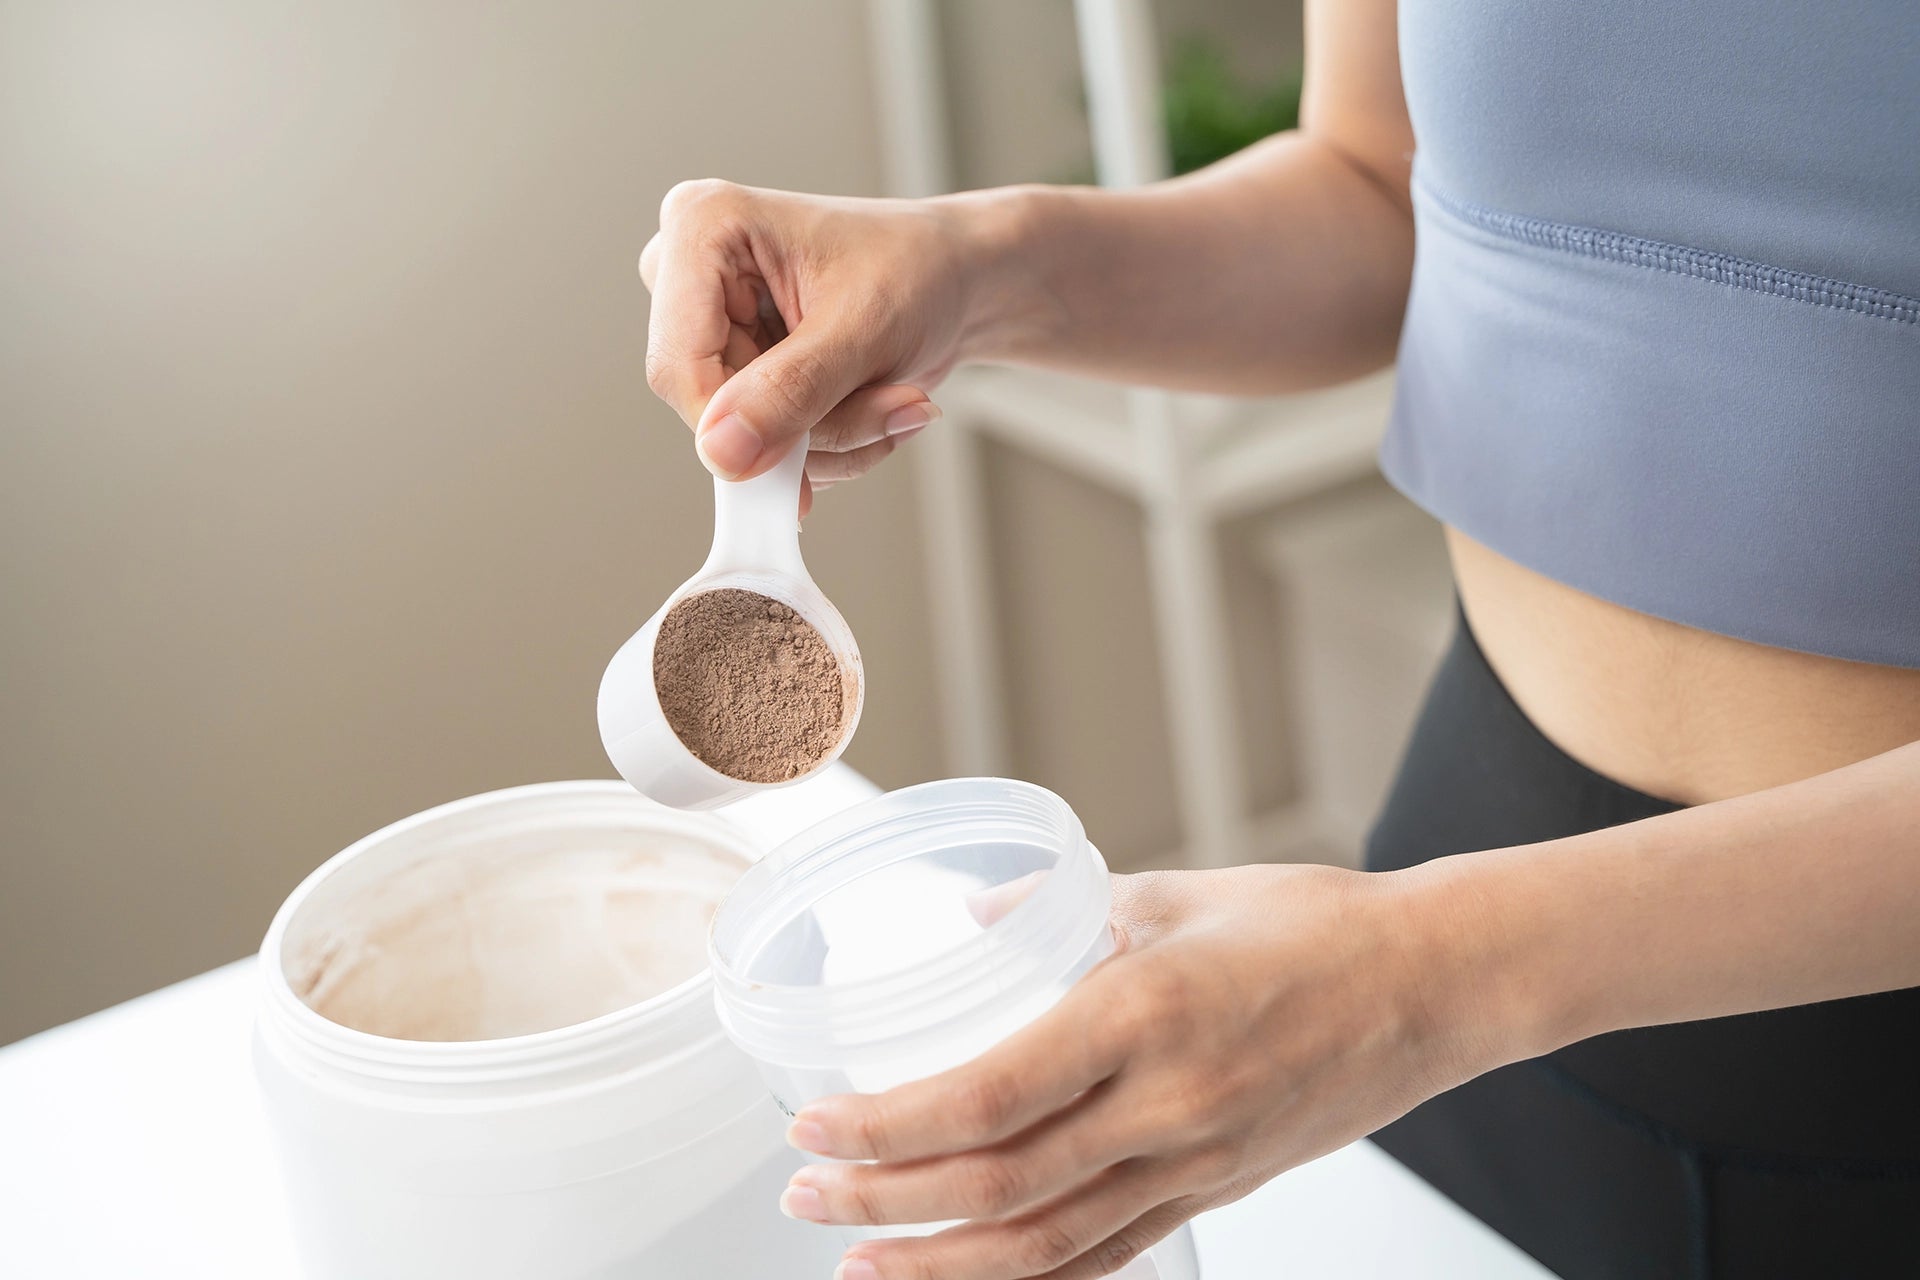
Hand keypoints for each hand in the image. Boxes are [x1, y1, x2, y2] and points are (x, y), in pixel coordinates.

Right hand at [639, 180, 1013, 509]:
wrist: (954, 278)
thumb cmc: (917, 268)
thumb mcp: (864, 328)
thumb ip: (791, 390)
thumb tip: (723, 452)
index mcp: (705, 226)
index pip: (678, 363)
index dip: (733, 427)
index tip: (797, 462)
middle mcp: (691, 273)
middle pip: (711, 406)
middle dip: (806, 429)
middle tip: (888, 408)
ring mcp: (712, 324)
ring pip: (742, 438)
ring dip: (828, 441)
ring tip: (889, 399)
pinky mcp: (737, 367)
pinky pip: (763, 445)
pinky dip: (826, 445)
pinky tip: (868, 405)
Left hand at [777, 864, 1509, 1279]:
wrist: (1434, 984)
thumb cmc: (1315, 926)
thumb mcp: (1172, 890)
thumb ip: (1060, 906)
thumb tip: (972, 920)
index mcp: (1143, 1015)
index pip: (985, 1097)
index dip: (886, 1125)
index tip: (814, 1124)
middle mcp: (1164, 1106)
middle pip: (997, 1186)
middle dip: (885, 1201)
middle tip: (806, 1195)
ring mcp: (1194, 1163)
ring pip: (1047, 1245)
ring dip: (942, 1265)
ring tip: (862, 1263)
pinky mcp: (1218, 1190)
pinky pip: (1111, 1256)